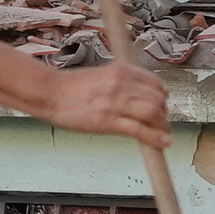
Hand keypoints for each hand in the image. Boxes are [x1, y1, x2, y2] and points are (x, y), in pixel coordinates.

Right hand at [44, 62, 173, 148]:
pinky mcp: (109, 122)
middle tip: (161, 120)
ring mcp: (116, 103)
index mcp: (121, 71)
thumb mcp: (101, 75)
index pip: (155, 83)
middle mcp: (122, 85)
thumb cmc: (71, 86)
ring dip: (162, 125)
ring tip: (162, 132)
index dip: (162, 96)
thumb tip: (138, 95)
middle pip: (158, 99)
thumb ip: (121, 82)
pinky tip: (162, 143)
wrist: (50, 93)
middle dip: (164, 112)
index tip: (161, 104)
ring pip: (153, 114)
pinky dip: (156, 138)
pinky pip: (141, 131)